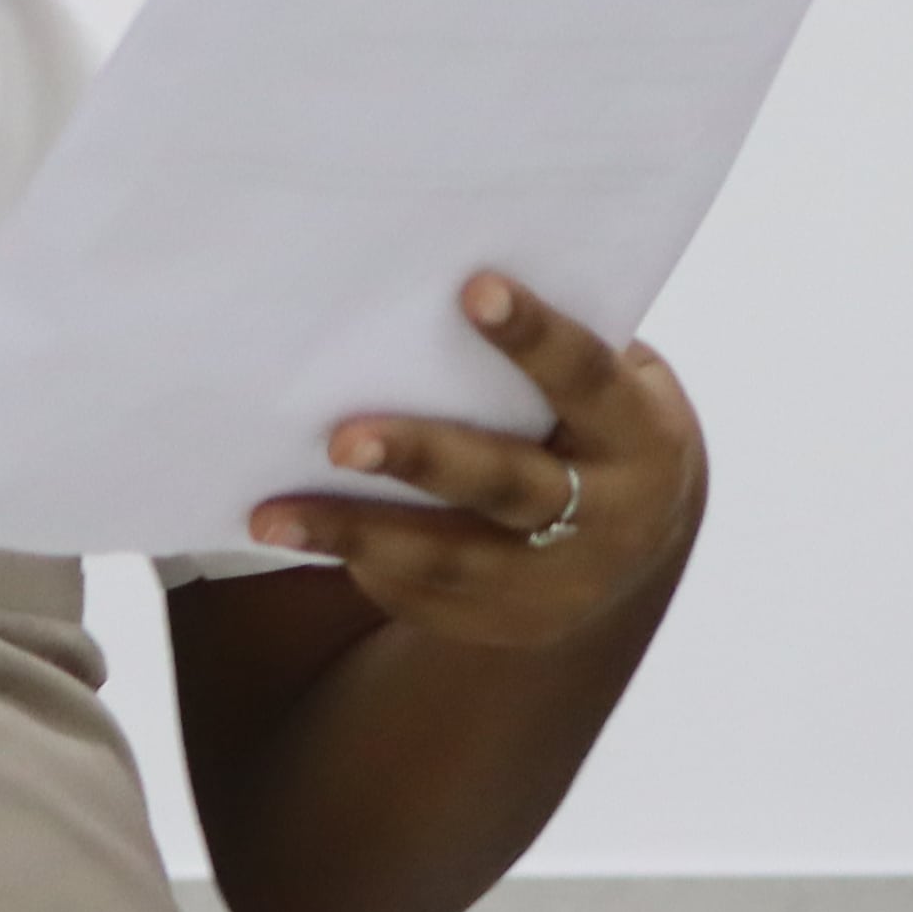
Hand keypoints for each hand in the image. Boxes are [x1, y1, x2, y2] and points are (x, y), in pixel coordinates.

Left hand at [252, 277, 703, 648]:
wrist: (639, 531)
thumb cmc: (596, 412)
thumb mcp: (610, 381)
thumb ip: (548, 354)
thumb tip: (429, 291)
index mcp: (642, 437)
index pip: (587, 377)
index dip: (535, 336)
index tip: (472, 288)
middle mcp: (609, 520)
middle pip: (505, 486)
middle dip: (422, 457)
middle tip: (341, 438)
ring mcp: (556, 586)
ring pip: (446, 559)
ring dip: (353, 535)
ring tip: (270, 518)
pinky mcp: (502, 623)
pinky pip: (422, 595)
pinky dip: (359, 561)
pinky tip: (297, 535)